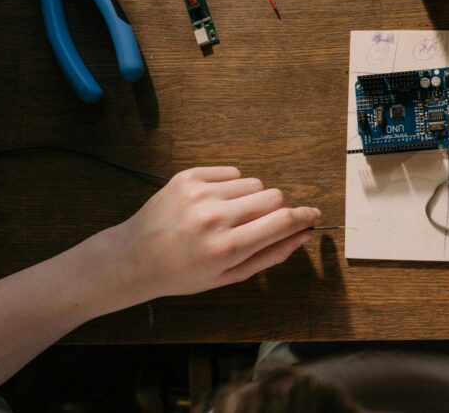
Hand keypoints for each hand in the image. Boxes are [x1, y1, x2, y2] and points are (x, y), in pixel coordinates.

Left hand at [102, 167, 320, 306]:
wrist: (134, 258)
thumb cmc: (184, 273)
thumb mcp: (230, 276)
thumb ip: (271, 255)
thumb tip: (304, 234)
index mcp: (227, 247)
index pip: (283, 221)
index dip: (305, 216)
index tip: (314, 215)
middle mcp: (215, 216)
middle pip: (274, 196)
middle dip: (276, 209)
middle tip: (258, 224)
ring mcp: (200, 193)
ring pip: (254, 183)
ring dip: (251, 198)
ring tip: (228, 216)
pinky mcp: (188, 177)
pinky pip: (231, 173)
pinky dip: (231, 187)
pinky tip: (213, 204)